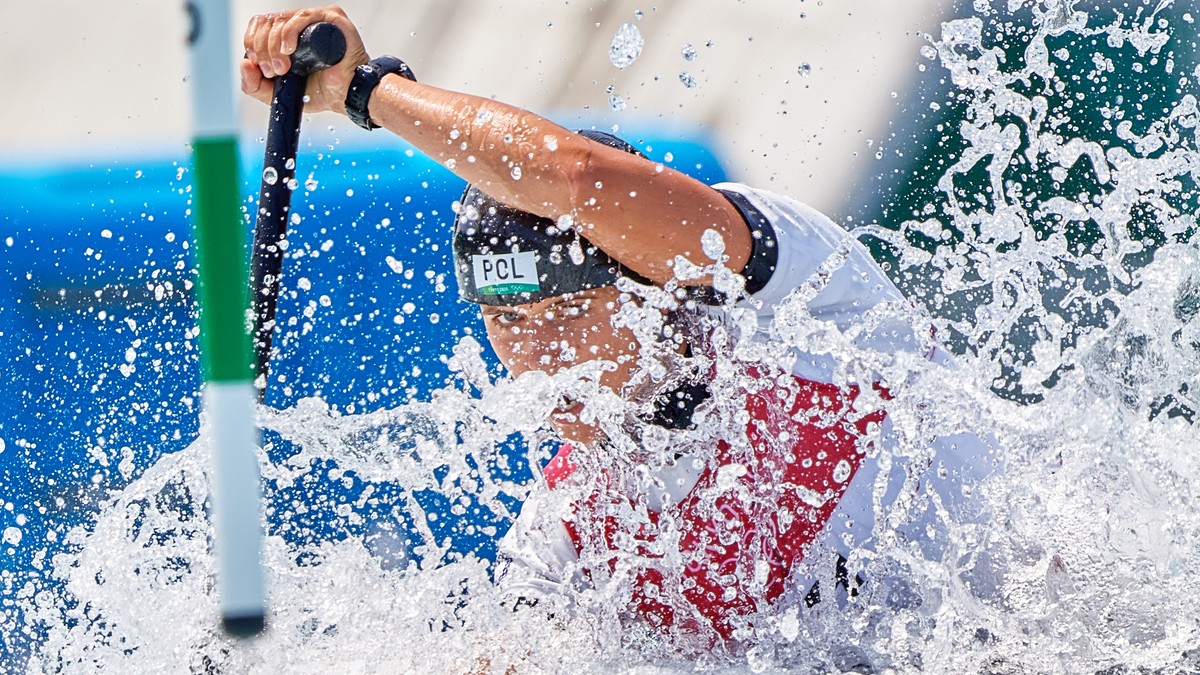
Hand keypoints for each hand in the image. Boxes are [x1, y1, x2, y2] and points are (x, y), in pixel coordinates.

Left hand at [240, 5, 368, 114]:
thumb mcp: (278, 93)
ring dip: (273, 45)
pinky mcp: (331, 18)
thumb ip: (254, 85)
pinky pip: (302, 17)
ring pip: (280, 20)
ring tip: (283, 67)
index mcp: (286, 34)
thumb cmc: (319, 93)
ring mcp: (315, 19)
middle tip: (274, 71)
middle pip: (266, 22)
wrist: (346, 98)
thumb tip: (243, 64)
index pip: (259, 26)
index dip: (252, 44)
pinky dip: (289, 33)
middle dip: (262, 49)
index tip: (261, 68)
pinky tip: (289, 50)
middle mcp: (299, 23)